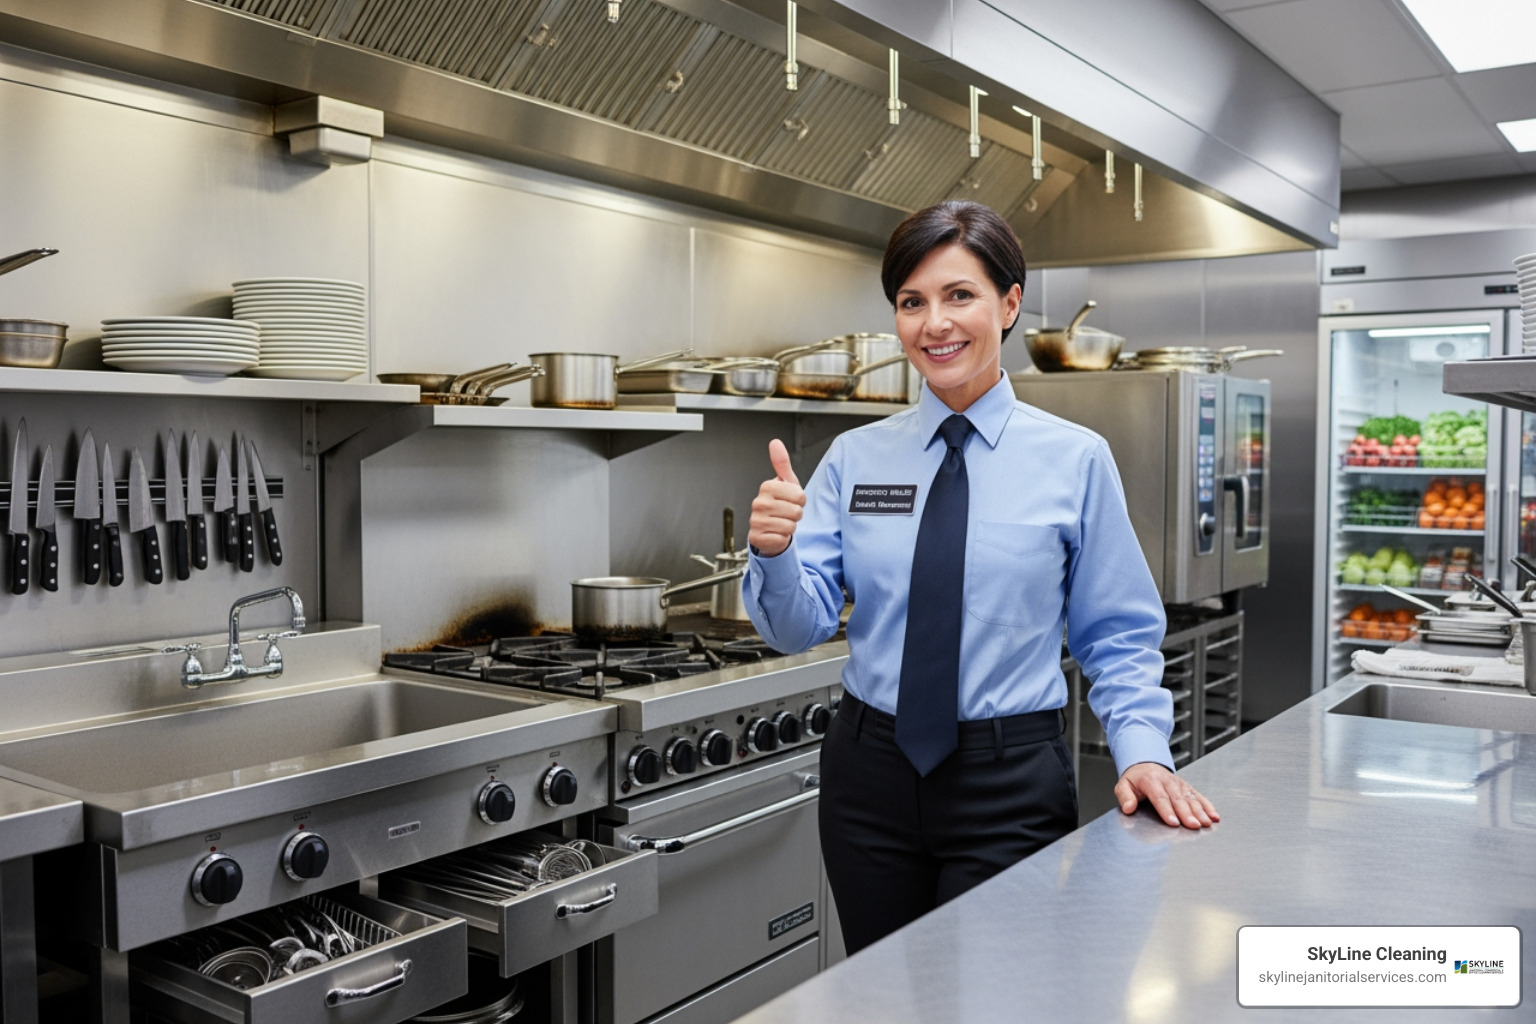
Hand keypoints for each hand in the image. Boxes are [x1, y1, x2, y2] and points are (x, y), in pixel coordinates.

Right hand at [748, 439, 804, 557]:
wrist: (769, 528)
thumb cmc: (780, 504)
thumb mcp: (785, 482)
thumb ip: (782, 462)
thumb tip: (775, 443)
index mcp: (766, 487)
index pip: (799, 495)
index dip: (800, 500)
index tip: (791, 500)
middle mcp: (758, 503)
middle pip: (796, 512)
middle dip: (796, 514)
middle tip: (786, 512)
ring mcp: (756, 521)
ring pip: (790, 526)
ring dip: (790, 526)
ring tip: (781, 521)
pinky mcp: (756, 537)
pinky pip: (781, 539)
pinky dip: (782, 538)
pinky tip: (775, 532)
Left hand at [1115, 762, 1218, 829]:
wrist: (1146, 764)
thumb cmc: (1135, 779)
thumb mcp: (1123, 785)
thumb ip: (1125, 797)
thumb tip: (1128, 808)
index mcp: (1151, 781)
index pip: (1160, 797)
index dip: (1167, 810)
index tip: (1173, 822)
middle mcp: (1168, 781)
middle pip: (1178, 799)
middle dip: (1187, 813)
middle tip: (1193, 826)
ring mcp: (1179, 784)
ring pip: (1191, 798)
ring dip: (1200, 811)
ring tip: (1206, 823)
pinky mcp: (1187, 787)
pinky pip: (1199, 796)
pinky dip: (1208, 806)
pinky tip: (1214, 816)